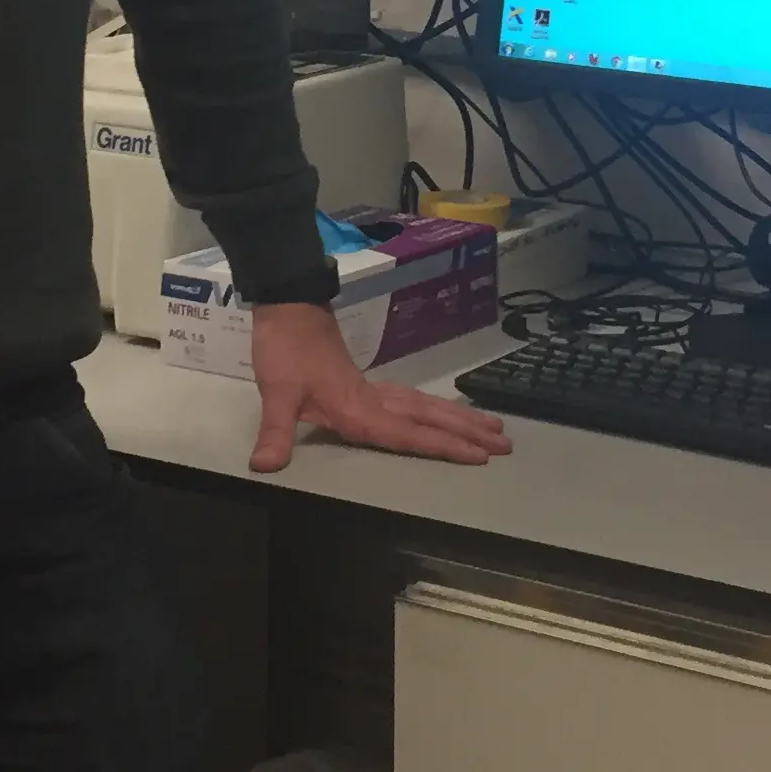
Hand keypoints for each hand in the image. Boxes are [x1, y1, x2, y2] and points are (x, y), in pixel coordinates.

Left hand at [248, 303, 510, 473]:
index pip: (409, 434)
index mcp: (359, 410)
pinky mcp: (366, 381)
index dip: (444, 446)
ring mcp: (373, 389)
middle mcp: (374, 401)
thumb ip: (276, 431)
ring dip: (458, 419)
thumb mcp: (277, 392)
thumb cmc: (285, 348)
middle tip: (506, 444)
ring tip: (492, 428)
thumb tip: (264, 467)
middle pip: (428, 419)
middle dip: (467, 434)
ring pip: (425, 407)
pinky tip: (439, 413)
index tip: (480, 455)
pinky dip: (433, 408)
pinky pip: (411, 399)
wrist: (289, 304)